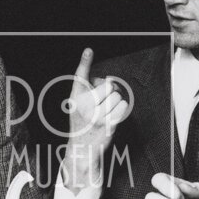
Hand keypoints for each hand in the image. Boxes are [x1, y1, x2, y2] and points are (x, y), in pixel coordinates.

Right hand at [60, 48, 129, 191]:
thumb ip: (89, 91)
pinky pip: (123, 107)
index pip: (80, 76)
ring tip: (107, 109)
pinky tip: (113, 115)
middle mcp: (84, 106)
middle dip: (110, 90)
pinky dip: (121, 109)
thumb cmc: (83, 122)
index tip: (89, 51)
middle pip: (108, 86)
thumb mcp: (78, 105)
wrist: (82, 148)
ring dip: (116, 101)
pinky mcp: (108, 125)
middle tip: (104, 99)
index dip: (84, 61)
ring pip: (117, 96)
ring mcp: (96, 116)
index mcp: (75, 98)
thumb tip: (109, 81)